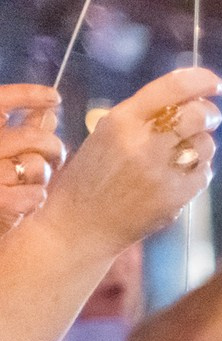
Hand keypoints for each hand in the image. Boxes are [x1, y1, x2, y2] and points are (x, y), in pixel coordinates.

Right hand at [0, 86, 63, 231]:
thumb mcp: (2, 152)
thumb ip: (20, 130)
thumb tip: (47, 113)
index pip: (0, 100)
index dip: (27, 95)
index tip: (53, 97)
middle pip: (34, 137)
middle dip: (52, 149)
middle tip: (55, 159)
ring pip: (37, 167)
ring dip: (42, 178)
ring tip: (31, 184)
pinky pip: (35, 194)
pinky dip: (36, 199)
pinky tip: (29, 202)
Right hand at [42, 68, 221, 257]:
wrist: (82, 223)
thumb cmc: (95, 174)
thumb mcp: (107, 133)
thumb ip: (144, 116)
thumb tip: (192, 100)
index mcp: (121, 120)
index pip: (171, 88)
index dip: (201, 81)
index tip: (217, 83)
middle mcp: (143, 142)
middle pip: (197, 115)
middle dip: (209, 113)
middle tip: (209, 116)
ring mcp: (161, 171)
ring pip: (205, 145)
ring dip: (201, 145)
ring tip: (179, 153)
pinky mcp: (176, 196)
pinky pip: (204, 173)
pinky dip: (198, 170)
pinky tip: (177, 175)